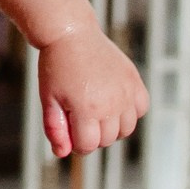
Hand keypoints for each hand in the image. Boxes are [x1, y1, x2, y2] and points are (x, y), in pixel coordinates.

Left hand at [38, 26, 147, 160]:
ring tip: (95, 110)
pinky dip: (130, 112)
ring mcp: (126, 92)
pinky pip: (141, 109)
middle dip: (91, 135)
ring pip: (126, 129)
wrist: (71, 34)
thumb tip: (63, 153)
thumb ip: (55, 129)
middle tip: (78, 115)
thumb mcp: (48, 99)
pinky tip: (114, 102)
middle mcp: (111, 103)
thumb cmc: (56, 67)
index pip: (88, 146)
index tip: (68, 130)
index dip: (76, 143)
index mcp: (87, 109)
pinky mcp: (134, 80)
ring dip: (112, 127)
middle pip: (107, 140)